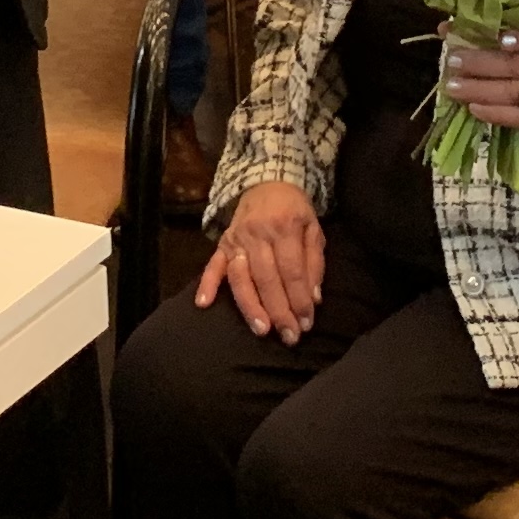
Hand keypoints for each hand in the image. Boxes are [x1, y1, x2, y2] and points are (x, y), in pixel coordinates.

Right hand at [197, 180, 326, 341]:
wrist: (266, 182)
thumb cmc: (294, 210)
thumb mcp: (313, 229)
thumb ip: (314, 263)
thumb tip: (314, 299)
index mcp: (285, 228)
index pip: (292, 270)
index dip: (300, 299)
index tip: (307, 323)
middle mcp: (258, 234)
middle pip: (267, 278)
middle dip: (280, 311)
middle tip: (289, 336)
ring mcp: (237, 239)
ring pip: (241, 277)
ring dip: (251, 306)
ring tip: (262, 330)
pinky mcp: (222, 243)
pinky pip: (212, 265)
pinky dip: (207, 284)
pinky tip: (203, 304)